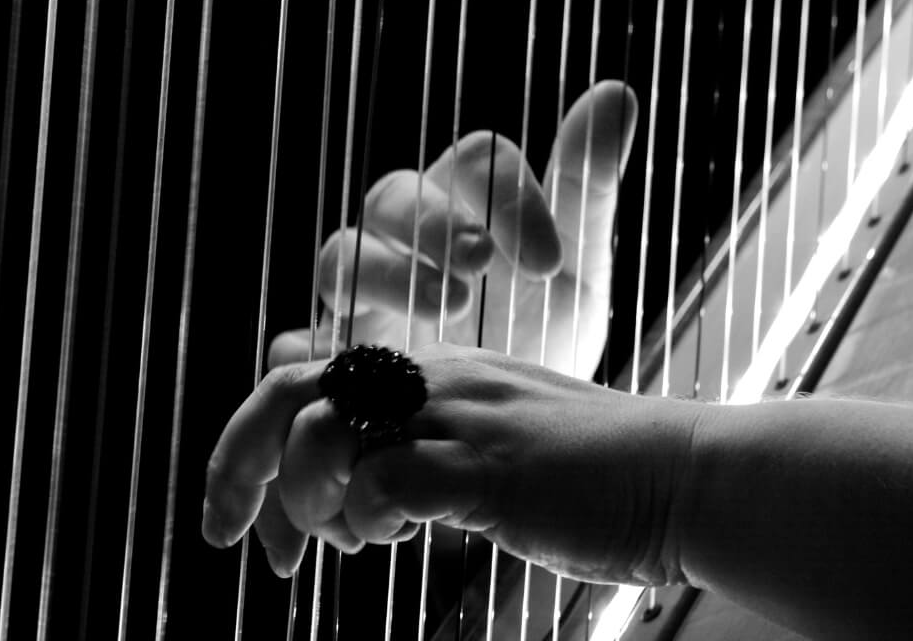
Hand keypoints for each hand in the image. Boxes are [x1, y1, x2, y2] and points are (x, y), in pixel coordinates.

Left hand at [200, 342, 702, 586]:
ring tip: (341, 539)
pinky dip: (369, 519)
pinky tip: (397, 540)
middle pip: (290, 386)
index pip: (309, 375)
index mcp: (434, 371)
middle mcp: (437, 378)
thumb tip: (367, 498)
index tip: (254, 519)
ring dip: (307, 497)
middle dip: (238, 459)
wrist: (687, 478)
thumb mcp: (495, 454)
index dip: (260, 443)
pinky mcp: (491, 466)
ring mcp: (463, 417)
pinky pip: (386, 481)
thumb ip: (430, 456)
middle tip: (226, 530)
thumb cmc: (599, 479)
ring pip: (325, 429)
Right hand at [267, 81, 638, 380]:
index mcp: (465, 196)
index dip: (509, 199)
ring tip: (444, 309)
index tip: (549, 260)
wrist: (514, 423)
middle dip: (436, 225)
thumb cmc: (540, 324)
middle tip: (479, 263)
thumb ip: (588, 185)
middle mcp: (404, 231)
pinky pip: (300, 341)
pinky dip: (307, 351)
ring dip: (389, 275)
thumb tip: (617, 92)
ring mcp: (361, 288)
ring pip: (344, 254)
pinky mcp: (334, 349)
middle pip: (396, 196)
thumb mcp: (578, 266)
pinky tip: (331, 362)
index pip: (478, 163)